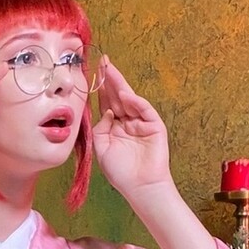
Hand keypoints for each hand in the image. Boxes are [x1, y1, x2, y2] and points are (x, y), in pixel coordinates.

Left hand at [90, 56, 171, 200]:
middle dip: (111, 79)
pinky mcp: (154, 126)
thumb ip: (100, 128)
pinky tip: (125, 94)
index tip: (93, 73)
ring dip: (120, 85)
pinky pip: (144, 110)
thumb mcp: (101, 148)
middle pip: (118, 96)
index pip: (106, 103)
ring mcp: (142, 122)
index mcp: (114, 127)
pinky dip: (135, 102)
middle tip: (104, 62)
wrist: (140, 187)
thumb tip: (106, 111)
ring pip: (130, 99)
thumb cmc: (120, 172)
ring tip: (111, 71)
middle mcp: (127, 121)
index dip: (100, 89)